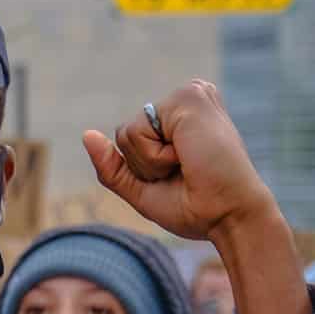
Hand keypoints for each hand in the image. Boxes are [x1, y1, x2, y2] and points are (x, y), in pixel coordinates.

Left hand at [83, 81, 279, 244]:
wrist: (229, 217)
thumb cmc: (196, 206)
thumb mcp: (142, 188)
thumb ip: (113, 165)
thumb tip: (86, 135)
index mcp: (182, 116)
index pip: (129, 138)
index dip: (144, 168)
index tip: (183, 175)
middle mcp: (187, 100)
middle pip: (125, 133)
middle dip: (144, 164)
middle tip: (185, 172)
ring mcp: (189, 95)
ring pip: (127, 133)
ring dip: (150, 162)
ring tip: (188, 165)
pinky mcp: (188, 98)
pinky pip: (136, 133)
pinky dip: (154, 156)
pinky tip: (187, 156)